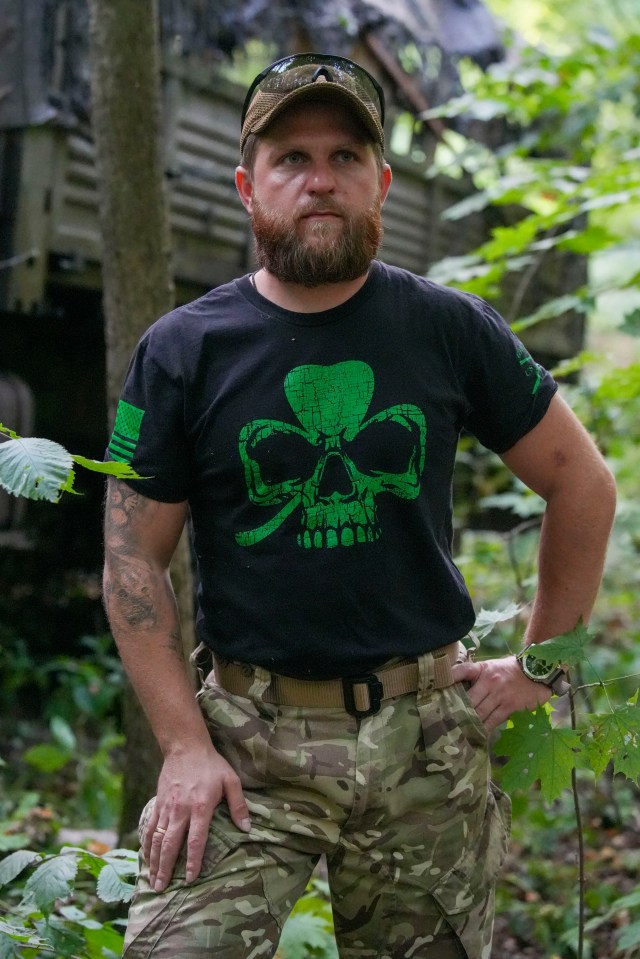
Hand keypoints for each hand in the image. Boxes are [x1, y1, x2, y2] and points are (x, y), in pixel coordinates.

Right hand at [143, 744, 250, 891]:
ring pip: (157, 839)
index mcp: (200, 807)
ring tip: (152, 881)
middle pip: (171, 845)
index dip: (192, 861)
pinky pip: (150, 827)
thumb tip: (247, 828)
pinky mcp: (158, 803)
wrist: (185, 747)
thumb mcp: (231, 780)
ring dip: (154, 862)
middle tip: (162, 889)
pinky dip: (146, 844)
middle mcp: (181, 810)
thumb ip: (239, 805)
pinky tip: (146, 858)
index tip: (190, 878)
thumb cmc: (211, 765)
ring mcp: (167, 807)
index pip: (195, 840)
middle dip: (166, 869)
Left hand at [451, 654, 551, 730]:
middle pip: (469, 700)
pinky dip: (485, 729)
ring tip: (458, 732)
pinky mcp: (510, 707)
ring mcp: (500, 695)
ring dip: (469, 723)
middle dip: (458, 711)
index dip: (450, 677)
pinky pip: (494, 721)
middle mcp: (490, 682)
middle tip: (446, 722)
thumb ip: (474, 675)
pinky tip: (477, 735)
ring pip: (480, 713)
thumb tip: (453, 685)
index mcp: (482, 670)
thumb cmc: (508, 671)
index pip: (463, 670)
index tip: (437, 687)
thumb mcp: (490, 667)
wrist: (536, 672)